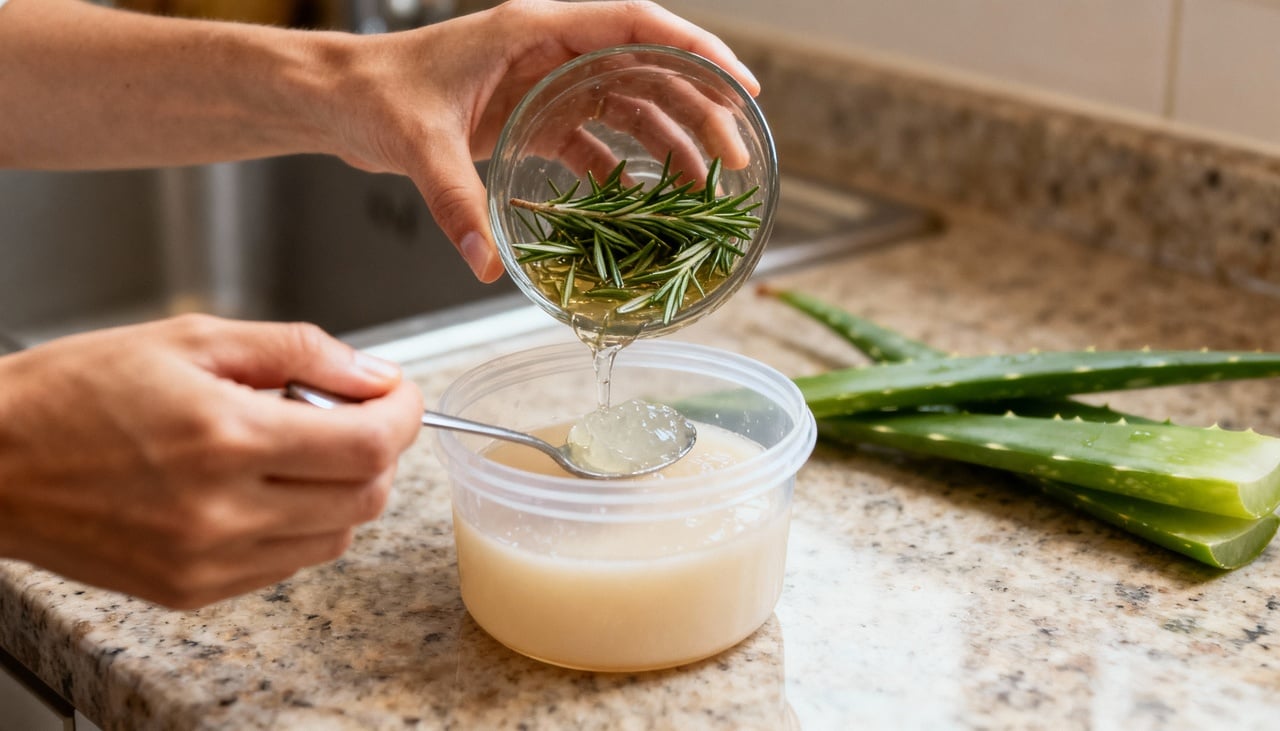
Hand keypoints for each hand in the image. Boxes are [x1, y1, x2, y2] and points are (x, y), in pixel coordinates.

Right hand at [0, 315, 422, 608]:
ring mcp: (209, 560)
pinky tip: (260, 487)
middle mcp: (223, 510)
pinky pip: (289, 564)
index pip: (370, 444)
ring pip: (337, 536)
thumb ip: (299, 353)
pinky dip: (300, 525)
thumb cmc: (77, 391)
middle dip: (375, 449)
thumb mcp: (192, 340)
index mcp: (225, 437)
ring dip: (341, 489)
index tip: (398, 393)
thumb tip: (374, 375)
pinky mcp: (193, 590)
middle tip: (344, 414)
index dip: (404, 414)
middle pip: (367, 497)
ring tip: (289, 449)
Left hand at [316, 0, 760, 281]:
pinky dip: (618, 172)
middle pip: (645, 71)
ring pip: (626, 109)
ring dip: (666, 145)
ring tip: (700, 188)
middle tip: (735, 157)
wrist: (338, 99)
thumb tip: (487, 262)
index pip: (635, 24)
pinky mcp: (529, 119)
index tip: (739, 84)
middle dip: (697, 111)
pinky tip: (636, 206)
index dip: (695, 50)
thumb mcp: (418, 142)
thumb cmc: (373, 92)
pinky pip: (591, 142)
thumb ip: (455, 199)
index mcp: (535, 29)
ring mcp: (543, 85)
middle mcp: (549, 51)